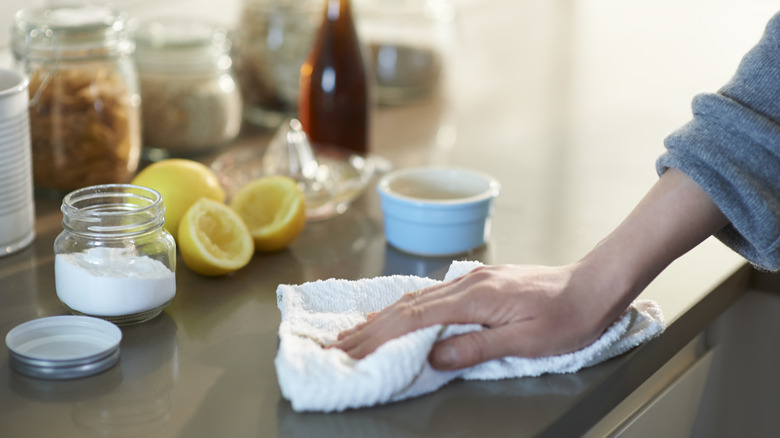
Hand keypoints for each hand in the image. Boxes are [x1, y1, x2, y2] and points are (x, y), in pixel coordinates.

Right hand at [333, 263, 620, 370]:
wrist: (594, 284)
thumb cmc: (568, 316)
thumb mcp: (527, 340)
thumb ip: (478, 346)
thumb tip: (434, 355)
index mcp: (476, 297)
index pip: (415, 318)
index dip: (379, 335)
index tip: (352, 350)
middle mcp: (467, 283)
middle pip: (407, 306)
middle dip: (370, 328)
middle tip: (339, 345)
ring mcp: (472, 279)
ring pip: (416, 297)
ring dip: (383, 317)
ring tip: (356, 331)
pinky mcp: (479, 282)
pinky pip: (432, 294)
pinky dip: (406, 307)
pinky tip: (396, 313)